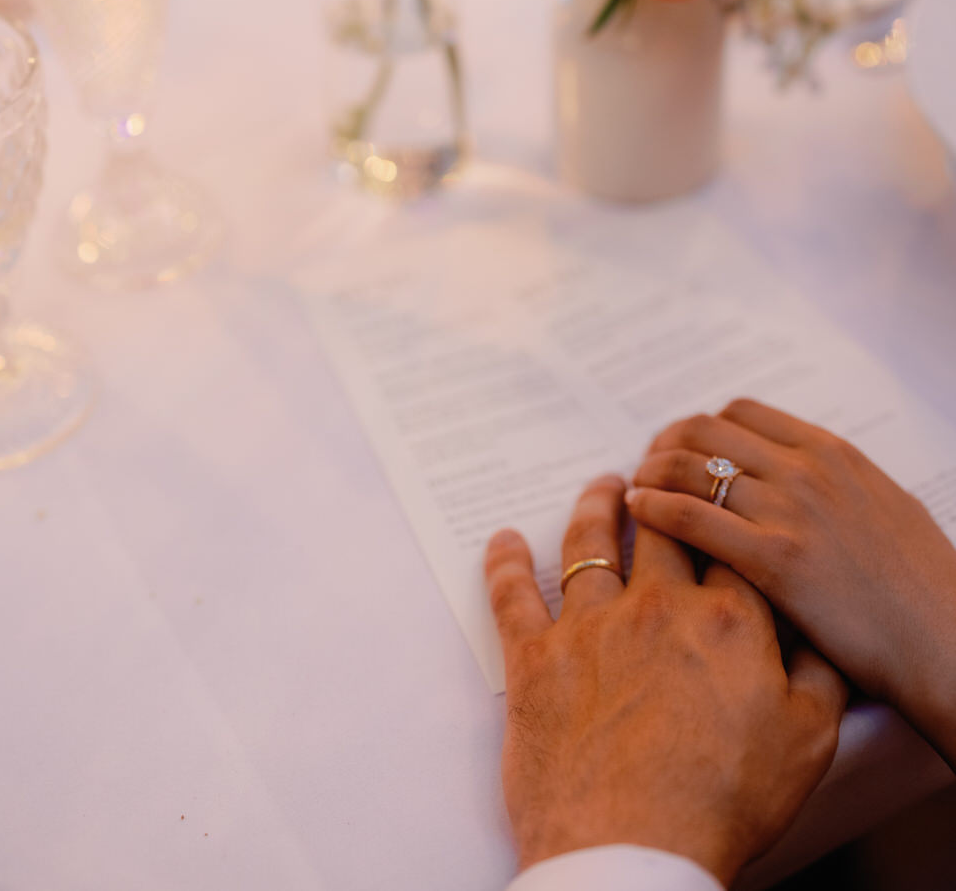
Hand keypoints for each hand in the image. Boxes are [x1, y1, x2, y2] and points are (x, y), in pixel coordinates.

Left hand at [485, 475, 845, 886]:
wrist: (633, 850)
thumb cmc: (722, 804)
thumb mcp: (807, 742)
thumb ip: (819, 675)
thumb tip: (821, 631)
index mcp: (727, 621)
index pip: (732, 547)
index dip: (729, 521)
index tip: (724, 501)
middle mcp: (657, 607)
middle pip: (663, 528)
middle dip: (665, 496)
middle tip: (659, 476)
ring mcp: (591, 626)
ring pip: (591, 543)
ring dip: (596, 507)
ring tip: (601, 487)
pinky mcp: (536, 657)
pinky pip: (513, 592)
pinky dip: (505, 560)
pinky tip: (504, 539)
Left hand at [627, 399, 955, 767]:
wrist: (949, 642)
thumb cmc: (923, 587)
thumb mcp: (884, 505)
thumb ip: (833, 483)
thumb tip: (795, 475)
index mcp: (832, 453)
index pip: (740, 412)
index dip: (700, 426)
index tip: (681, 445)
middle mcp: (806, 471)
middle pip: (704, 431)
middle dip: (665, 443)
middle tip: (648, 465)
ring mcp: (790, 512)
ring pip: (688, 467)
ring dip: (650, 471)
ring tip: (635, 488)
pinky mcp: (775, 560)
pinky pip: (692, 518)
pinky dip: (654, 507)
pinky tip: (637, 511)